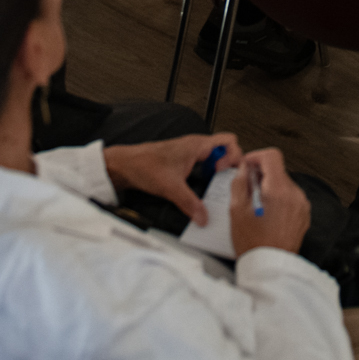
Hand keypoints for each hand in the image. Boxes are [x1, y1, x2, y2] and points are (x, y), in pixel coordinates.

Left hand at [104, 133, 240, 226]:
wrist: (124, 165)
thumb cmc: (144, 165)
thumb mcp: (170, 187)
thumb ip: (189, 203)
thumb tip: (203, 217)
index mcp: (197, 145)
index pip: (229, 142)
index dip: (234, 158)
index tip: (225, 174)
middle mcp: (195, 146)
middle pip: (224, 150)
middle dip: (228, 166)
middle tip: (222, 182)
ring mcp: (189, 152)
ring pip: (213, 158)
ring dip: (216, 171)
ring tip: (213, 187)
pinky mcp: (182, 161)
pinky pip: (202, 164)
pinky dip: (205, 174)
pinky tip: (200, 188)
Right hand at [229, 149, 309, 257]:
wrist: (271, 269)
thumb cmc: (254, 246)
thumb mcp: (237, 212)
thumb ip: (239, 184)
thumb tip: (243, 169)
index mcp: (279, 191)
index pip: (272, 156)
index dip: (256, 157)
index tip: (247, 165)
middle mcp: (295, 195)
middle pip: (278, 170)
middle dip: (261, 174)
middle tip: (246, 187)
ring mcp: (302, 206)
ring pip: (284, 183)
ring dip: (269, 187)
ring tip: (255, 204)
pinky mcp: (303, 215)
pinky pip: (290, 197)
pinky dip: (279, 198)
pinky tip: (266, 212)